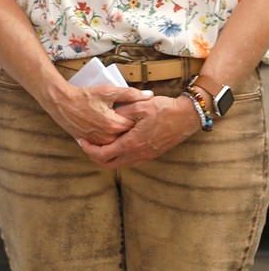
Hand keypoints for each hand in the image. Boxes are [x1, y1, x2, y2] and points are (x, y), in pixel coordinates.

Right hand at [42, 80, 149, 144]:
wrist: (60, 103)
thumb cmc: (83, 96)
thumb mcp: (107, 91)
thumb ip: (130, 94)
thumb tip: (149, 95)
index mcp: (115, 124)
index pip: (136, 125)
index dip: (138, 117)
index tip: (137, 112)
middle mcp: (108, 137)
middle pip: (128, 134)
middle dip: (129, 126)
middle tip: (128, 117)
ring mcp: (99, 141)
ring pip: (118, 140)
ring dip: (120, 133)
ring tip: (116, 121)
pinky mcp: (91, 143)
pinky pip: (107, 143)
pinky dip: (110, 137)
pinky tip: (108, 128)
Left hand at [81, 93, 202, 169]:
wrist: (188, 116)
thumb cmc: (164, 109)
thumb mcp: (139, 106)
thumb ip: (120, 113)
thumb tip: (105, 117)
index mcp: (133, 143)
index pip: (104, 154)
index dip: (89, 149)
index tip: (82, 139)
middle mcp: (139, 154)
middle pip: (109, 164)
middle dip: (95, 156)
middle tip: (87, 144)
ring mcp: (146, 156)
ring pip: (120, 164)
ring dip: (106, 156)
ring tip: (98, 142)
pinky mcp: (151, 154)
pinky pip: (129, 160)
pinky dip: (118, 155)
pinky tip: (114, 142)